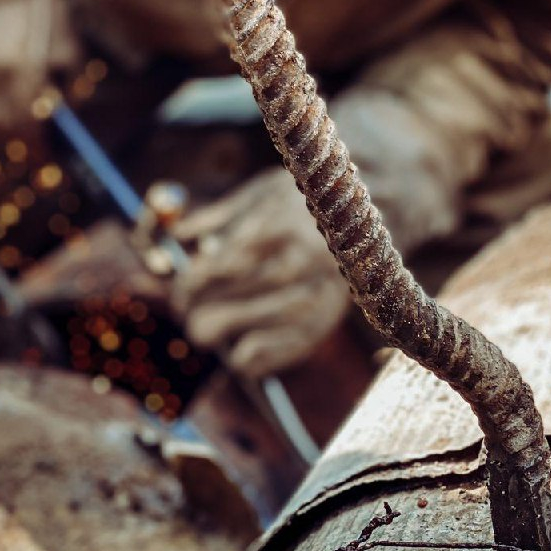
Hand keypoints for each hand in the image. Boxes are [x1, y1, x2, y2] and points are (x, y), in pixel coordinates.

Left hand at [171, 167, 349, 378]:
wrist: (371, 208)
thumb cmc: (304, 199)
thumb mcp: (262, 192)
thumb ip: (220, 215)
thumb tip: (178, 236)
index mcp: (284, 223)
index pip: (228, 262)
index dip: (196, 282)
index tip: (180, 290)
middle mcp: (306, 257)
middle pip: (245, 293)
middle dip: (205, 308)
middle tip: (184, 314)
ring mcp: (324, 288)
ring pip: (268, 321)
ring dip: (229, 332)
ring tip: (202, 334)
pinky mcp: (335, 313)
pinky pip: (297, 345)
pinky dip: (265, 357)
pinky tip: (240, 358)